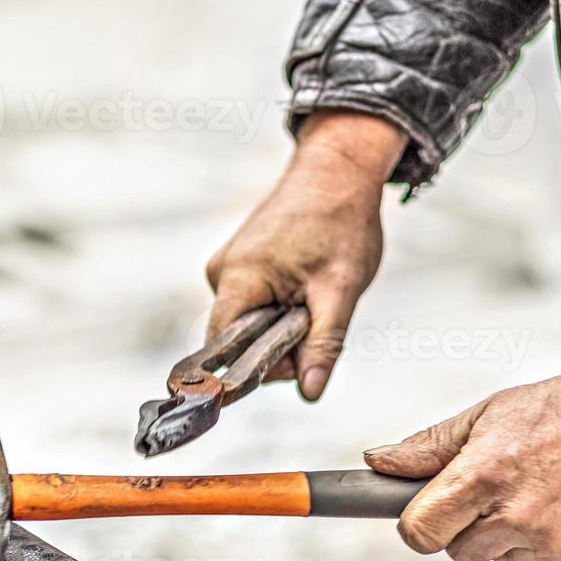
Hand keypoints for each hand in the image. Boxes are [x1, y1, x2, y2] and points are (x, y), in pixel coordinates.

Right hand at [205, 109, 405, 399]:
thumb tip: (309, 392)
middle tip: (319, 311)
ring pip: (249, 322)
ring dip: (283, 321)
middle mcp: (220, 273)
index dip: (255, 368)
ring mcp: (226, 265)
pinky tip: (304, 279)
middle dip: (280, 341)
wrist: (337, 169)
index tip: (297, 361)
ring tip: (315, 287)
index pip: (222, 349)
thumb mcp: (340, 289)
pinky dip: (280, 303)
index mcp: (237, 279)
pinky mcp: (237, 261)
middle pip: (238, 340)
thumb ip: (322, 343)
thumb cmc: (340, 221)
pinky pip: (253, 302)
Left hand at [364, 371, 560, 560]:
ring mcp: (550, 542)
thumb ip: (429, 447)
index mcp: (480, 477)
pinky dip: (552, 546)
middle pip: (459, 551)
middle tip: (499, 489)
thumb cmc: (560, 412)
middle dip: (469, 526)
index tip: (428, 514)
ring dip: (512, 536)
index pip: (418, 532)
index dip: (419, 525)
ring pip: (503, 560)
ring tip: (542, 491)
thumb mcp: (487, 416)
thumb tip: (377, 463)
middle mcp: (513, 516)